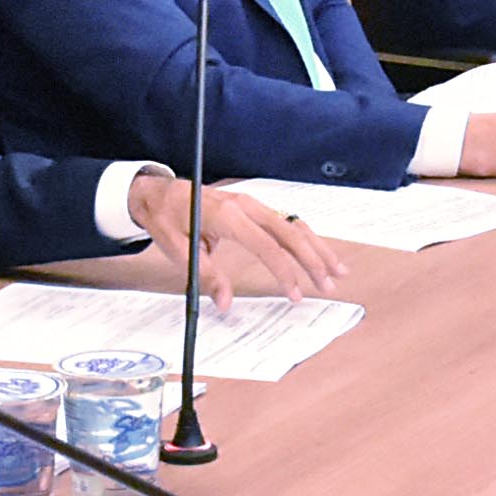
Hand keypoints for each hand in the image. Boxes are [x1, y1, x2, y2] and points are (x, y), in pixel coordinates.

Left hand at [122, 167, 349, 299]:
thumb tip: (225, 303)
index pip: (266, 245)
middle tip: (328, 285)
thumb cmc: (166, 218)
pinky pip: (286, 222)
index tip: (295, 293)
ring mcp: (252, 204)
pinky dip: (306, 238)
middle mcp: (245, 206)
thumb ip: (205, 275)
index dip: (284, 271)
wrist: (158, 193)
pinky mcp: (254, 208)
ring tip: (336, 270)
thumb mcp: (178, 249)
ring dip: (317, 248)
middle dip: (313, 260)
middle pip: (290, 232)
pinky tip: (318, 253)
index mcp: (227, 215)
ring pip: (294, 225)